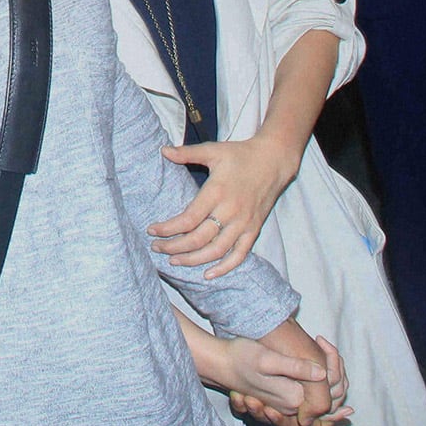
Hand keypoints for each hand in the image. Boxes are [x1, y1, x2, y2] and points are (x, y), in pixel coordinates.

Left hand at [147, 136, 293, 276]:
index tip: (151, 231)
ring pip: (216, 251)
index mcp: (216, 192)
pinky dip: (224, 268)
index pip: (188, 219)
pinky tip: (208, 275)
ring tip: (174, 261)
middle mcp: (230, 211)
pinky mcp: (254, 230)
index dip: (168, 229)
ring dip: (193, 260)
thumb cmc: (241, 154)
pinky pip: (239, 255)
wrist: (274, 160)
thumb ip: (186, 152)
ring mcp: (244, 223)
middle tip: (157, 249)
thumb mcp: (213, 150)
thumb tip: (163, 150)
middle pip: (198, 239)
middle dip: (175, 247)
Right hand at [229, 335, 351, 425]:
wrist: (221, 363)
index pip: (325, 388)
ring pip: (314, 395)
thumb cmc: (241, 357)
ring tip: (325, 353)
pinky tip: (315, 368)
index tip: (323, 342)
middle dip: (331, 375)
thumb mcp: (267, 359)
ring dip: (323, 380)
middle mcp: (291, 405)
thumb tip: (322, 372)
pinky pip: (305, 395)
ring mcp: (285, 404)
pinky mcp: (279, 398)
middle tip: (325, 344)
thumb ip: (295, 367)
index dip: (330, 365)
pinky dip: (313, 385)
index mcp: (292, 397)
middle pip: (322, 396)